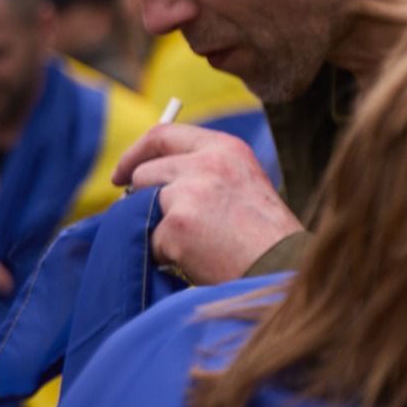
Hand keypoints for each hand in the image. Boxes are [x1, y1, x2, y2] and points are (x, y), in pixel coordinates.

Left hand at [113, 124, 301, 283]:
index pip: (164, 134)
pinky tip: (200, 262)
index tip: (122, 174)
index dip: (136, 153)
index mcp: (227, 149)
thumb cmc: (267, 239)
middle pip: (146, 172)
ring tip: (196, 246)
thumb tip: (145, 180)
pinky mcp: (178, 226)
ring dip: (158, 228)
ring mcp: (190, 193)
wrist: (284, 272)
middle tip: (159, 224)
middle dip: (143, 199)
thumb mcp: (242, 187)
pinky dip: (167, 256)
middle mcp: (207, 163)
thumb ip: (203, 173)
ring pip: (142, 206)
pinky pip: (152, 241)